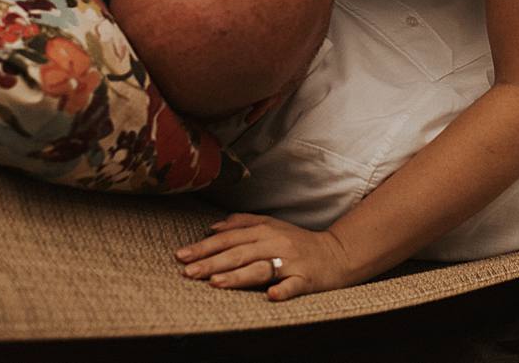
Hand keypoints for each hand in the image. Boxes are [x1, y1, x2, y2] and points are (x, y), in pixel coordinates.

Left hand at [174, 213, 354, 300]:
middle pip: (239, 253)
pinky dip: (283, 290)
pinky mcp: (306, 279)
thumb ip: (242, 223)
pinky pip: (293, 286)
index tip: (181, 256)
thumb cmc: (298, 242)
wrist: (336, 254)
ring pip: (261, 269)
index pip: (229, 238)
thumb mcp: (271, 226)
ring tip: (216, 282)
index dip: (205, 247)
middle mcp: (275, 244)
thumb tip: (212, 227)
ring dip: (238, 276)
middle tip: (187, 272)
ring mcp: (291, 262)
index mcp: (265, 231)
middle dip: (212, 262)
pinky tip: (271, 296)